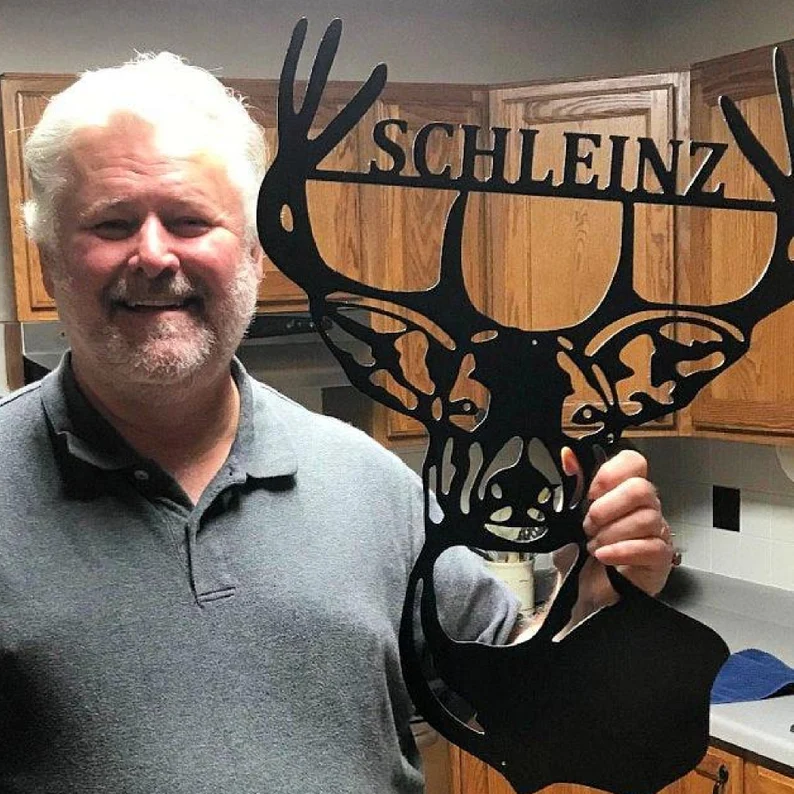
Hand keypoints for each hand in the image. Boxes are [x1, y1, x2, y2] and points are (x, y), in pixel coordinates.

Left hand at [560, 447, 674, 599]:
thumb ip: (572, 486)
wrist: (582, 592)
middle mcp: (644, 507)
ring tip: (594, 545)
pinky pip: (650, 547)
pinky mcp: (660, 558)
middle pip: (642, 489)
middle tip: (589, 524)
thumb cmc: (579, 554)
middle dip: (608, 507)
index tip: (591, 490)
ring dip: (612, 533)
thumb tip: (567, 457)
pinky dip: (622, 551)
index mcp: (622, 491)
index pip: (634, 462)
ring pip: (646, 519)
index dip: (613, 472)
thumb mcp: (566, 519)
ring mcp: (656, 532)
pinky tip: (604, 556)